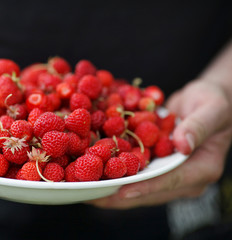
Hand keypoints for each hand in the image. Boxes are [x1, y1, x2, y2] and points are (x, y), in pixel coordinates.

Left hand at [89, 80, 231, 208]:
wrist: (206, 102)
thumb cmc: (214, 103)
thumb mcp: (212, 108)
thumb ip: (199, 125)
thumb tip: (184, 145)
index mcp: (201, 169)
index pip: (169, 182)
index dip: (143, 187)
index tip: (118, 191)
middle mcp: (182, 179)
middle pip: (146, 191)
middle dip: (116, 194)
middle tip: (89, 194)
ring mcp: (167, 174)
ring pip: (135, 186)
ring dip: (109, 186)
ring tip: (82, 186)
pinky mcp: (155, 167)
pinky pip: (132, 173)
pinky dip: (112, 171)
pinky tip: (89, 169)